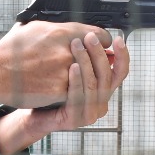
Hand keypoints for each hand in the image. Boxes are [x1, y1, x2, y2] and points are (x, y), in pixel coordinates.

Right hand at [0, 21, 113, 109]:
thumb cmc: (9, 51)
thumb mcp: (32, 28)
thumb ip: (54, 28)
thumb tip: (65, 27)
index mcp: (63, 32)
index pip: (99, 35)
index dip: (102, 41)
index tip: (102, 45)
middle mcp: (68, 50)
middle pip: (97, 57)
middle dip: (98, 61)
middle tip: (100, 63)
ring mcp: (65, 71)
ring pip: (88, 76)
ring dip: (88, 78)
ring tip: (83, 79)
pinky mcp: (60, 90)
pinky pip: (76, 92)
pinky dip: (73, 92)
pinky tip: (67, 91)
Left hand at [0, 34, 129, 153]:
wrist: (31, 112)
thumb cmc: (51, 90)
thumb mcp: (72, 71)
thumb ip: (86, 58)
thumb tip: (96, 35)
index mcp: (103, 91)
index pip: (120, 72)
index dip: (122, 55)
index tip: (117, 39)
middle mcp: (100, 103)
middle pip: (107, 76)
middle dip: (99, 54)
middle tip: (90, 37)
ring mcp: (89, 114)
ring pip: (93, 85)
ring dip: (86, 62)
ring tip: (77, 46)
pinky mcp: (75, 120)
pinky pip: (78, 97)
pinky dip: (76, 80)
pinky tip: (71, 66)